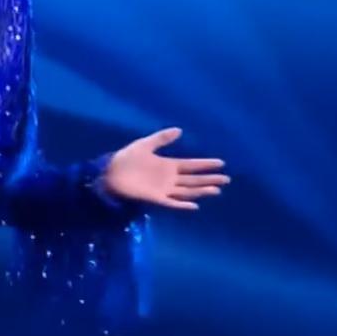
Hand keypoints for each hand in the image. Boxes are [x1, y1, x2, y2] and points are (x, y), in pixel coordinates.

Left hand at [101, 127, 230, 209]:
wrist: (110, 172)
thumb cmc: (126, 158)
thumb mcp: (144, 144)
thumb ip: (161, 138)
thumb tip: (179, 130)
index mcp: (168, 165)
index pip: (191, 165)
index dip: (205, 164)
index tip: (221, 163)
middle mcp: (169, 178)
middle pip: (194, 180)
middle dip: (209, 179)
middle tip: (226, 179)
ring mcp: (164, 189)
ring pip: (187, 191)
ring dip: (201, 191)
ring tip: (217, 190)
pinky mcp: (155, 199)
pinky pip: (172, 203)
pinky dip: (183, 205)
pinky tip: (194, 205)